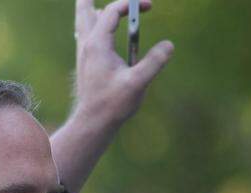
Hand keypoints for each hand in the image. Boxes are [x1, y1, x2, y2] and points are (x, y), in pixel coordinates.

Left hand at [73, 0, 173, 126]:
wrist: (92, 122)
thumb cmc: (113, 104)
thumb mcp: (137, 83)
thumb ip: (153, 62)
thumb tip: (169, 45)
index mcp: (98, 45)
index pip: (112, 11)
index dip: (131, 4)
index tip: (149, 6)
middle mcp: (87, 45)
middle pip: (85, 10)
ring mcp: (83, 53)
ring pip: (82, 22)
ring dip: (91, 9)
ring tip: (96, 4)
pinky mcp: (84, 63)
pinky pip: (84, 35)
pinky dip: (90, 25)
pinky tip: (94, 29)